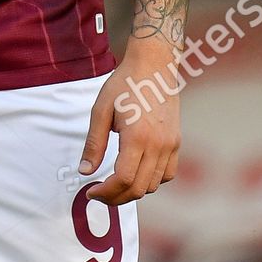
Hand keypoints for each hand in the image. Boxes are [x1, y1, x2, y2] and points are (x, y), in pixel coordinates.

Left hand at [79, 39, 180, 204]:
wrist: (154, 65)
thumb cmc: (125, 83)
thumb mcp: (101, 109)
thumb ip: (94, 144)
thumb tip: (84, 171)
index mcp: (137, 136)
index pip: (122, 179)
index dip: (105, 192)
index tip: (90, 191)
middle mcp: (158, 145)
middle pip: (138, 188)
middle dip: (115, 197)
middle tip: (98, 193)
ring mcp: (170, 145)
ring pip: (153, 185)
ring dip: (132, 190)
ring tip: (114, 183)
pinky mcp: (176, 142)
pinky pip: (167, 174)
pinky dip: (151, 181)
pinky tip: (136, 172)